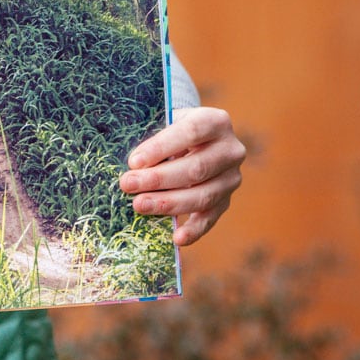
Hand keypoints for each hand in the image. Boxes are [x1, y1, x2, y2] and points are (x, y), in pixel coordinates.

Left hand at [119, 106, 244, 246]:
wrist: (196, 142)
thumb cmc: (173, 131)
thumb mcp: (165, 122)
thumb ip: (153, 136)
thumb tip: (133, 165)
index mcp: (216, 122)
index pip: (190, 133)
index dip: (161, 147)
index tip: (134, 161)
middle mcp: (230, 150)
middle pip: (196, 168)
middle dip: (159, 179)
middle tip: (128, 184)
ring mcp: (231, 178)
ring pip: (203, 195)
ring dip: (169, 203)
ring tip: (139, 205)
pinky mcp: (226, 201)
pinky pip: (210, 218)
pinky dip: (194, 230)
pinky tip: (176, 238)